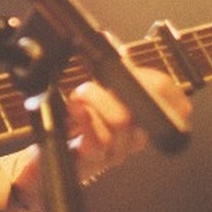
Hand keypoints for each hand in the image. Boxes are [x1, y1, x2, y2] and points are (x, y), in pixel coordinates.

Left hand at [11, 66, 192, 210]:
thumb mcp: (92, 99)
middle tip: (98, 79)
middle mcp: (132, 138)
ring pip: (121, 121)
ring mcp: (113, 153)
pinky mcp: (90, 162)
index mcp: (139, 120)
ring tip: (78, 96)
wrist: (41, 169)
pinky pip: (99, 141)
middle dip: (121, 84)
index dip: (159, 83)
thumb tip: (111, 42)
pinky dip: (87, 119)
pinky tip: (78, 110)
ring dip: (95, 98)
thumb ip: (105, 74)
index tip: (134, 68)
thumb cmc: (68, 131)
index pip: (171, 100)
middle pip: (146, 108)